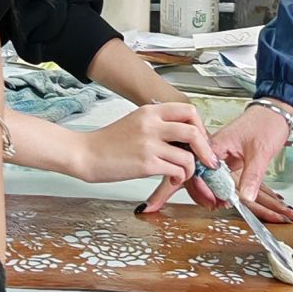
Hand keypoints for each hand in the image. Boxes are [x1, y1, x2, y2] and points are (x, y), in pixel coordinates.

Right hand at [67, 101, 216, 193]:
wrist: (85, 154)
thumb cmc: (108, 142)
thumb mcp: (135, 122)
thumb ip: (158, 125)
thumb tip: (185, 137)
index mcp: (150, 111)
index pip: (188, 110)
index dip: (200, 126)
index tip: (200, 141)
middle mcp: (151, 124)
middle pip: (194, 131)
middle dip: (205, 150)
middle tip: (206, 161)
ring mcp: (149, 144)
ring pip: (188, 156)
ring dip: (190, 170)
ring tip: (180, 175)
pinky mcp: (146, 164)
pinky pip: (176, 171)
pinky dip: (178, 178)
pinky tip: (170, 181)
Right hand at [144, 100, 292, 214]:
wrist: (275, 112)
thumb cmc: (266, 124)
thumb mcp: (260, 152)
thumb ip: (252, 176)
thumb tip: (244, 199)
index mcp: (216, 144)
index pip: (195, 168)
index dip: (193, 187)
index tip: (192, 202)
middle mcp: (213, 149)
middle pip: (194, 174)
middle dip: (198, 193)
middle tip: (211, 206)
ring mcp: (218, 154)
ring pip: (203, 175)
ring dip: (206, 190)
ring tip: (215, 203)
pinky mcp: (226, 157)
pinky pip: (214, 174)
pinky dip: (215, 186)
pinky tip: (220, 194)